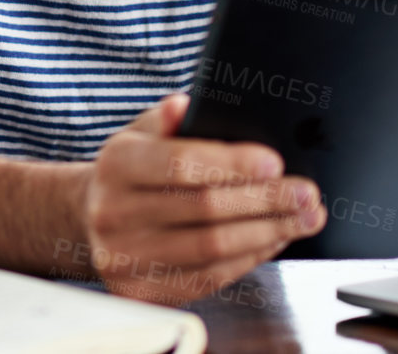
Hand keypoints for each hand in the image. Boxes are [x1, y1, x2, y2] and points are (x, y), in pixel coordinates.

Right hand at [79, 93, 324, 304]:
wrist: (91, 218)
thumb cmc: (130, 172)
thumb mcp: (140, 133)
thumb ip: (166, 119)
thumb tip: (185, 106)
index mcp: (116, 165)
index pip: (180, 164)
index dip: (232, 164)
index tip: (275, 163)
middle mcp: (113, 213)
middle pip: (205, 209)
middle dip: (266, 201)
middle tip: (306, 193)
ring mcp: (124, 257)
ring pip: (212, 249)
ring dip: (268, 233)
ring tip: (303, 218)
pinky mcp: (141, 291)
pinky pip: (209, 278)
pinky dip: (249, 259)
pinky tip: (272, 240)